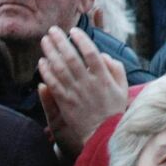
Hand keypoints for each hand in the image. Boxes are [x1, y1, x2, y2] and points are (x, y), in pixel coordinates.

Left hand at [38, 26, 128, 157]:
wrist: (102, 134)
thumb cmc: (114, 110)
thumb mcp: (122, 87)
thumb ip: (116, 68)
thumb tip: (103, 55)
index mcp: (103, 78)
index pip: (91, 53)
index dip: (81, 39)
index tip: (73, 30)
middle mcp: (88, 83)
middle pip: (71, 57)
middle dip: (60, 41)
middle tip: (52, 30)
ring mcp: (75, 92)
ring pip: (60, 68)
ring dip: (51, 52)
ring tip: (45, 41)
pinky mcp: (65, 102)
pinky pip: (53, 84)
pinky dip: (46, 72)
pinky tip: (42, 62)